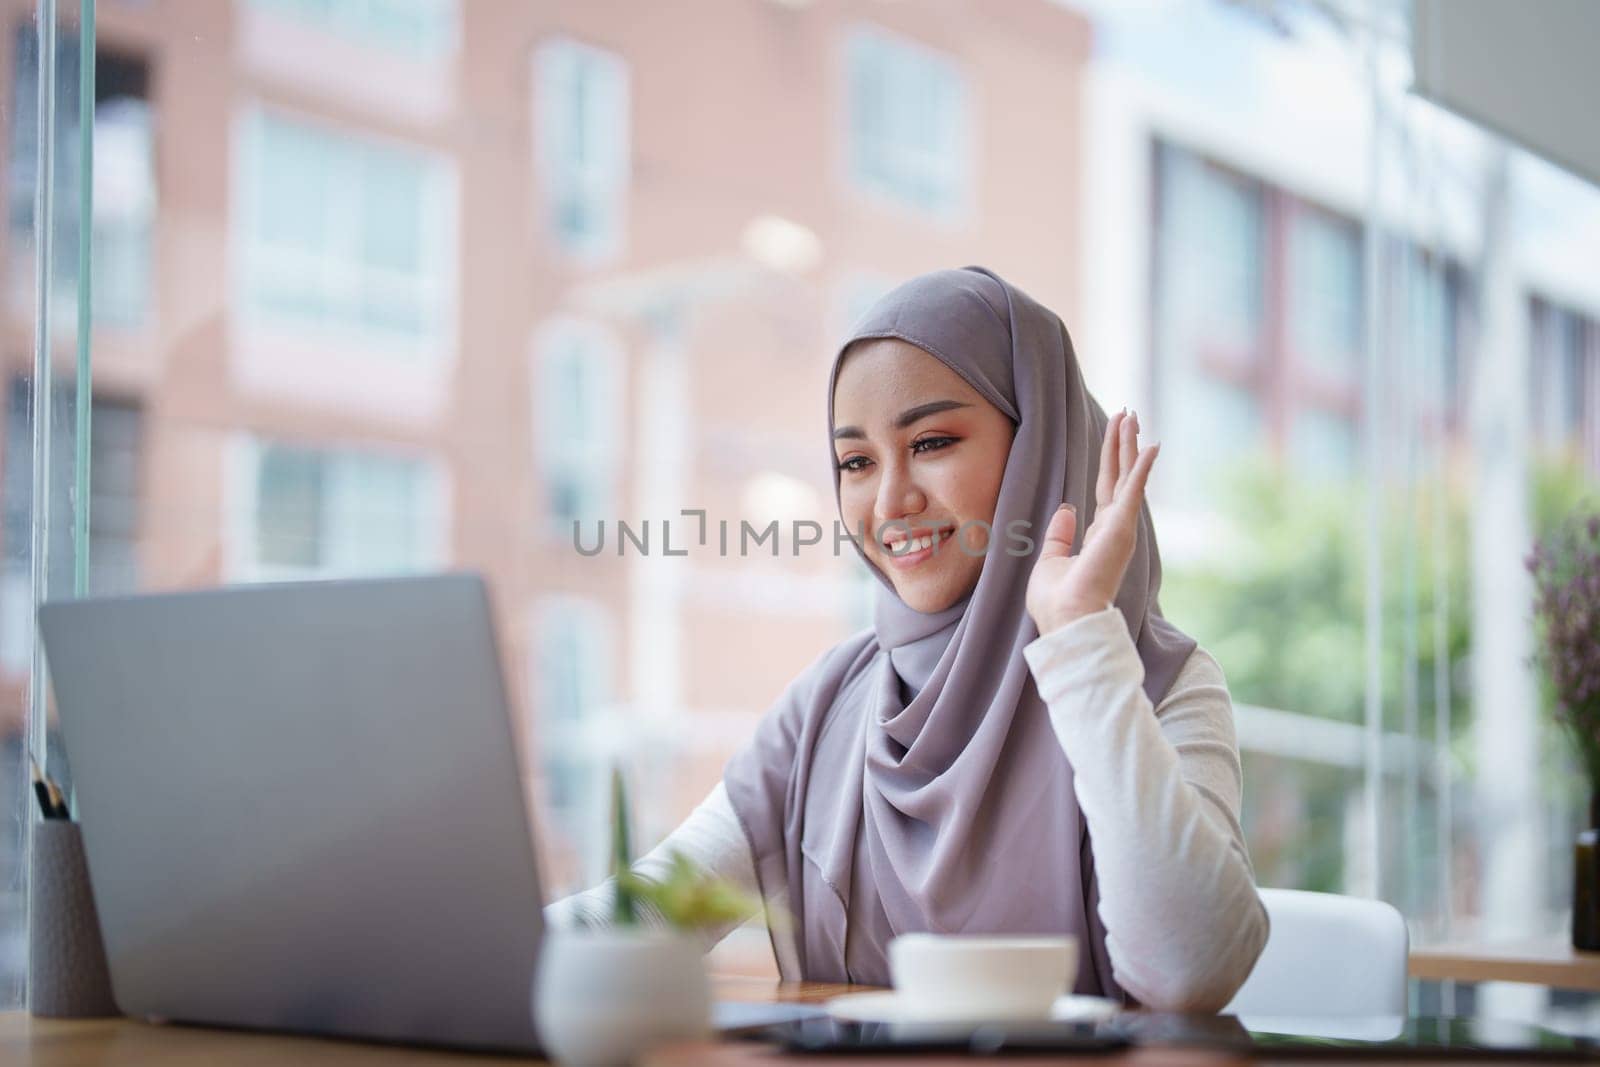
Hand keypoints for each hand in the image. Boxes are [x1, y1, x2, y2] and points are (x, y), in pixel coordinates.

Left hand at [1025, 409, 1159, 635]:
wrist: (1067, 619)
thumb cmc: (1057, 601)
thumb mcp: (1050, 560)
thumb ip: (1059, 534)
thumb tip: (1066, 508)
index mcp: (1099, 535)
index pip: (1107, 490)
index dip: (1110, 462)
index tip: (1114, 436)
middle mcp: (1114, 528)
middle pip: (1119, 476)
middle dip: (1122, 445)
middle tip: (1127, 414)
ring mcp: (1121, 527)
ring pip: (1127, 476)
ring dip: (1130, 446)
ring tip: (1132, 416)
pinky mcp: (1122, 527)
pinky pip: (1134, 490)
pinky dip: (1143, 467)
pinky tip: (1151, 445)